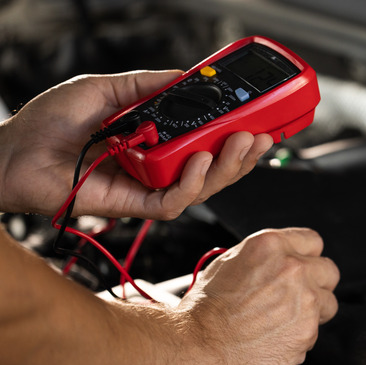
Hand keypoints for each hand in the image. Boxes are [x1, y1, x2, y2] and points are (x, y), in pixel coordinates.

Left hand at [0, 71, 272, 218]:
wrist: (12, 154)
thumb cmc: (48, 124)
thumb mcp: (106, 88)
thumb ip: (148, 85)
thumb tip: (188, 76)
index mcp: (155, 139)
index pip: (205, 140)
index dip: (234, 133)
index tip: (257, 118)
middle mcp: (157, 166)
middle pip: (214, 167)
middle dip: (243, 154)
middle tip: (261, 134)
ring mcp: (148, 188)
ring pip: (203, 187)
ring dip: (228, 167)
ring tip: (242, 144)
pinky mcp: (135, 206)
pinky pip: (175, 201)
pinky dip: (192, 183)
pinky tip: (199, 161)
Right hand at [175, 228, 338, 364]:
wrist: (197, 347)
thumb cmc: (204, 310)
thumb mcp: (229, 262)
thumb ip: (265, 258)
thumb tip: (280, 261)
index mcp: (273, 246)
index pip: (313, 242)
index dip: (306, 257)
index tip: (303, 267)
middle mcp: (293, 269)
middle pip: (329, 271)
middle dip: (316, 284)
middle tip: (296, 298)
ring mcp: (305, 301)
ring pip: (328, 304)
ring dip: (313, 313)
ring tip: (283, 322)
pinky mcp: (307, 332)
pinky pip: (314, 333)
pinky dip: (299, 338)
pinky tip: (274, 339)